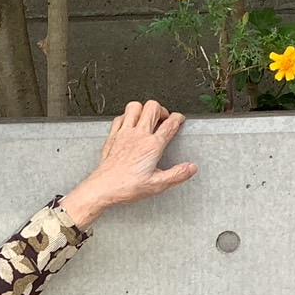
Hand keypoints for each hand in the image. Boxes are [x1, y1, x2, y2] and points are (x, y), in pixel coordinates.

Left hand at [58, 99, 197, 228]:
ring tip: (147, 118)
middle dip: (162, 109)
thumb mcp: (157, 185)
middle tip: (164, 118)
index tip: (179, 119)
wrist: (103, 188)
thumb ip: (177, 175)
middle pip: (153, 107)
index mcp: (152, 146)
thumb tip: (191, 168)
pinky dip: (127, 117)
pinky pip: (120, 117)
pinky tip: (129, 124)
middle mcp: (138, 135)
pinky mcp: (112, 136)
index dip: (178, 118)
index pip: (170, 124)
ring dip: (143, 109)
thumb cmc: (126, 187)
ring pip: (134, 106)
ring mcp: (124, 133)